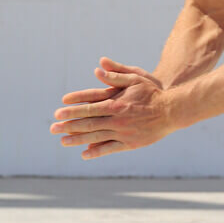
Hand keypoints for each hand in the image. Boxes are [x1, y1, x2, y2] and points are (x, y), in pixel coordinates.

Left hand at [50, 57, 174, 158]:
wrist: (171, 111)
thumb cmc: (153, 92)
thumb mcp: (135, 78)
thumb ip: (115, 75)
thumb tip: (98, 68)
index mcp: (116, 104)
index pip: (88, 108)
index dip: (71, 112)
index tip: (57, 114)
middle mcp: (116, 120)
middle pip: (87, 124)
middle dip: (68, 127)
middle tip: (52, 129)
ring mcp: (123, 133)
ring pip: (95, 138)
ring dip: (77, 140)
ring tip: (62, 141)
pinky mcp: (130, 143)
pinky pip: (109, 149)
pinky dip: (96, 152)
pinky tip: (84, 154)